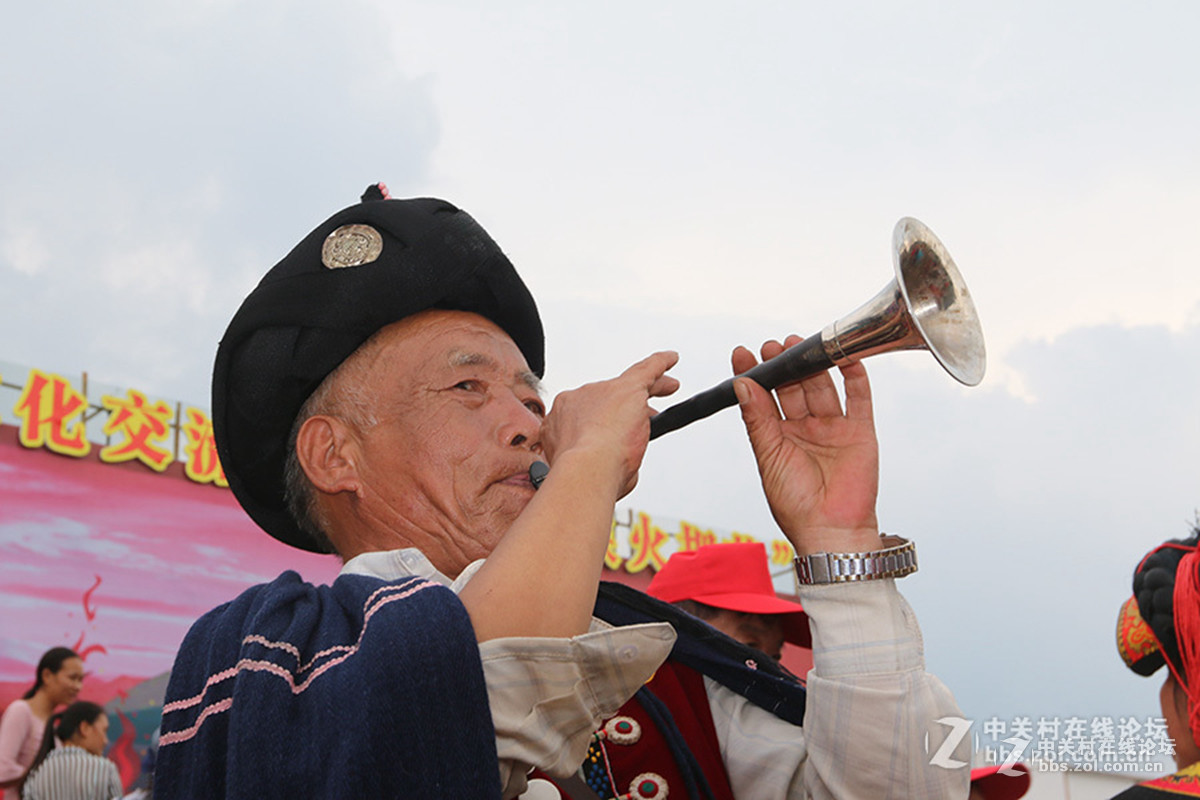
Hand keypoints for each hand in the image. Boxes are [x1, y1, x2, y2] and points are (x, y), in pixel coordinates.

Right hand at [540, 351, 678, 498]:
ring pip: (631, 384)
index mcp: (562, 419)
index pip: (587, 414)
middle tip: (647, 414)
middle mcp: (578, 400)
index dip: (604, 421)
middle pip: (608, 397)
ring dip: (651, 385)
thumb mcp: (587, 471)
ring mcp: (602, 392)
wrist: (585, 470)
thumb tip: (625, 470)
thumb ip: (604, 463)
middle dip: (628, 405)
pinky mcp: (629, 387)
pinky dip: (660, 364)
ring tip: (669, 386)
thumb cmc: (583, 477)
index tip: (614, 431)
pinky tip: (672, 359)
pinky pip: (648, 369)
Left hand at [733, 336, 879, 554]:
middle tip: (771, 345)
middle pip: (793, 387)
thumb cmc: (794, 503)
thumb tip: (741, 384)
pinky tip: (845, 357)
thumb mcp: (769, 456)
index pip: (764, 397)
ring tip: (797, 343)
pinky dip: (855, 376)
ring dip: (812, 364)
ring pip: (822, 387)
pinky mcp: (861, 431)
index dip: (754, 374)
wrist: (830, 531)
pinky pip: (859, 398)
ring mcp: (834, 428)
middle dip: (782, 364)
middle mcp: (806, 428)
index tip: (741, 353)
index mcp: (779, 436)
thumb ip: (757, 419)